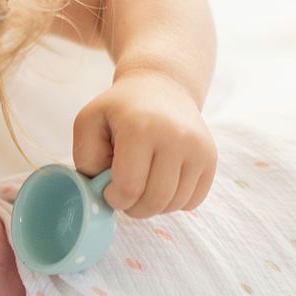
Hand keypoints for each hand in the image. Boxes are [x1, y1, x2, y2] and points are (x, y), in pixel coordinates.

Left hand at [72, 70, 216, 218]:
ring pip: (174, 205)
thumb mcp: (88, 122)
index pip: (129, 187)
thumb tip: (102, 190)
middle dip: (133, 208)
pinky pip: (192, 202)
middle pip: (154, 200)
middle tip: (123, 194)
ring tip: (141, 185)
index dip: (113, 198)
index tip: (108, 188)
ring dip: (153, 206)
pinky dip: (173, 202)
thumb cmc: (120, 109)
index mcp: (141, 128)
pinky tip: (160, 183)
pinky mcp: (210, 158)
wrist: (161, 87)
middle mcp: (176, 138)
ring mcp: (198, 149)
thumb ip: (85, 159)